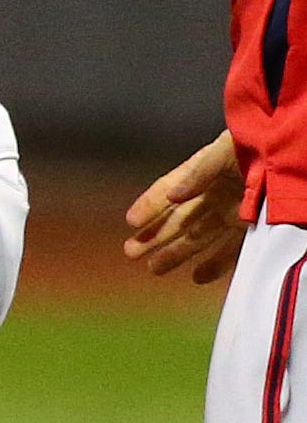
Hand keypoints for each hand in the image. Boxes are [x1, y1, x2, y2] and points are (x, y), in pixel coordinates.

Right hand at [126, 130, 244, 284]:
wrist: (290, 154)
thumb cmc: (256, 146)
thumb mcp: (223, 153)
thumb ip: (198, 173)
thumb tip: (173, 196)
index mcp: (202, 174)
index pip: (168, 190)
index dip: (149, 205)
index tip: (131, 222)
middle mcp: (213, 196)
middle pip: (179, 220)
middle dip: (155, 236)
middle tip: (130, 252)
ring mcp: (232, 214)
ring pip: (198, 238)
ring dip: (176, 253)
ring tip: (153, 268)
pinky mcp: (254, 230)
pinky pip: (232, 251)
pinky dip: (215, 264)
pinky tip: (196, 276)